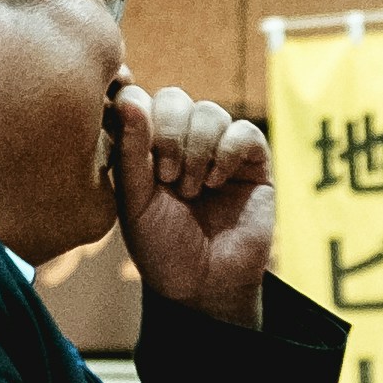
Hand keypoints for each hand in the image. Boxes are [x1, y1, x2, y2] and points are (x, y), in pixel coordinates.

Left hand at [111, 79, 273, 328]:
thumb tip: (129, 98)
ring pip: (210, 112)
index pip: (139, 99)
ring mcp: (218, 148)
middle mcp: (182, 140)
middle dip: (169, 136)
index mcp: (145, 145)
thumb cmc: (162, 246)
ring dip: (198, 151)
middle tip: (167, 177)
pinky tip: (217, 183)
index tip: (139, 159)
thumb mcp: (134, 200)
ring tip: (193, 190)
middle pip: (175, 98)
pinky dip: (228, 154)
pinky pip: (244, 132)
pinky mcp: (253, 162)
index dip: (138, 117)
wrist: (203, 285)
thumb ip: (130, 150)